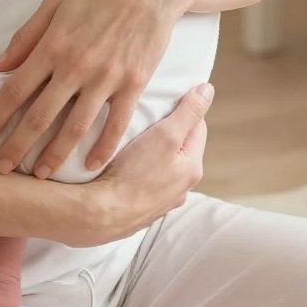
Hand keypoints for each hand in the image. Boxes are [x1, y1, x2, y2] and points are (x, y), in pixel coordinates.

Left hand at [0, 0, 184, 177]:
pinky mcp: (134, 82)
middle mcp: (76, 65)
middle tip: (1, 170)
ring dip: (55, 155)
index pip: (15, 90)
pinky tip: (91, 166)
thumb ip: (25, 38)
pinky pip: (117, 123)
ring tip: (40, 177)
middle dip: (17, 146)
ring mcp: (107, 77)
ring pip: (75, 126)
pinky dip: (104, 148)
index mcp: (53, 45)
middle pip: (40, 116)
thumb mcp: (54, 4)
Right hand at [84, 84, 212, 242]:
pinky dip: (136, 175)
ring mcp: (160, 204)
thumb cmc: (132, 174)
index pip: (196, 127)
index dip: (181, 110)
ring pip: (160, 168)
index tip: (162, 102)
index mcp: (193, 169)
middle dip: (165, 134)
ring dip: (150, 156)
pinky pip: (143, 185)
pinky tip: (120, 170)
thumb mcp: (165, 135)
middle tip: (143, 122)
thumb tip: (208, 90)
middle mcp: (181, 189)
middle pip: (178, 149)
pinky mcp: (139, 212)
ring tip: (129, 145)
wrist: (98, 216)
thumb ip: (188, 112)